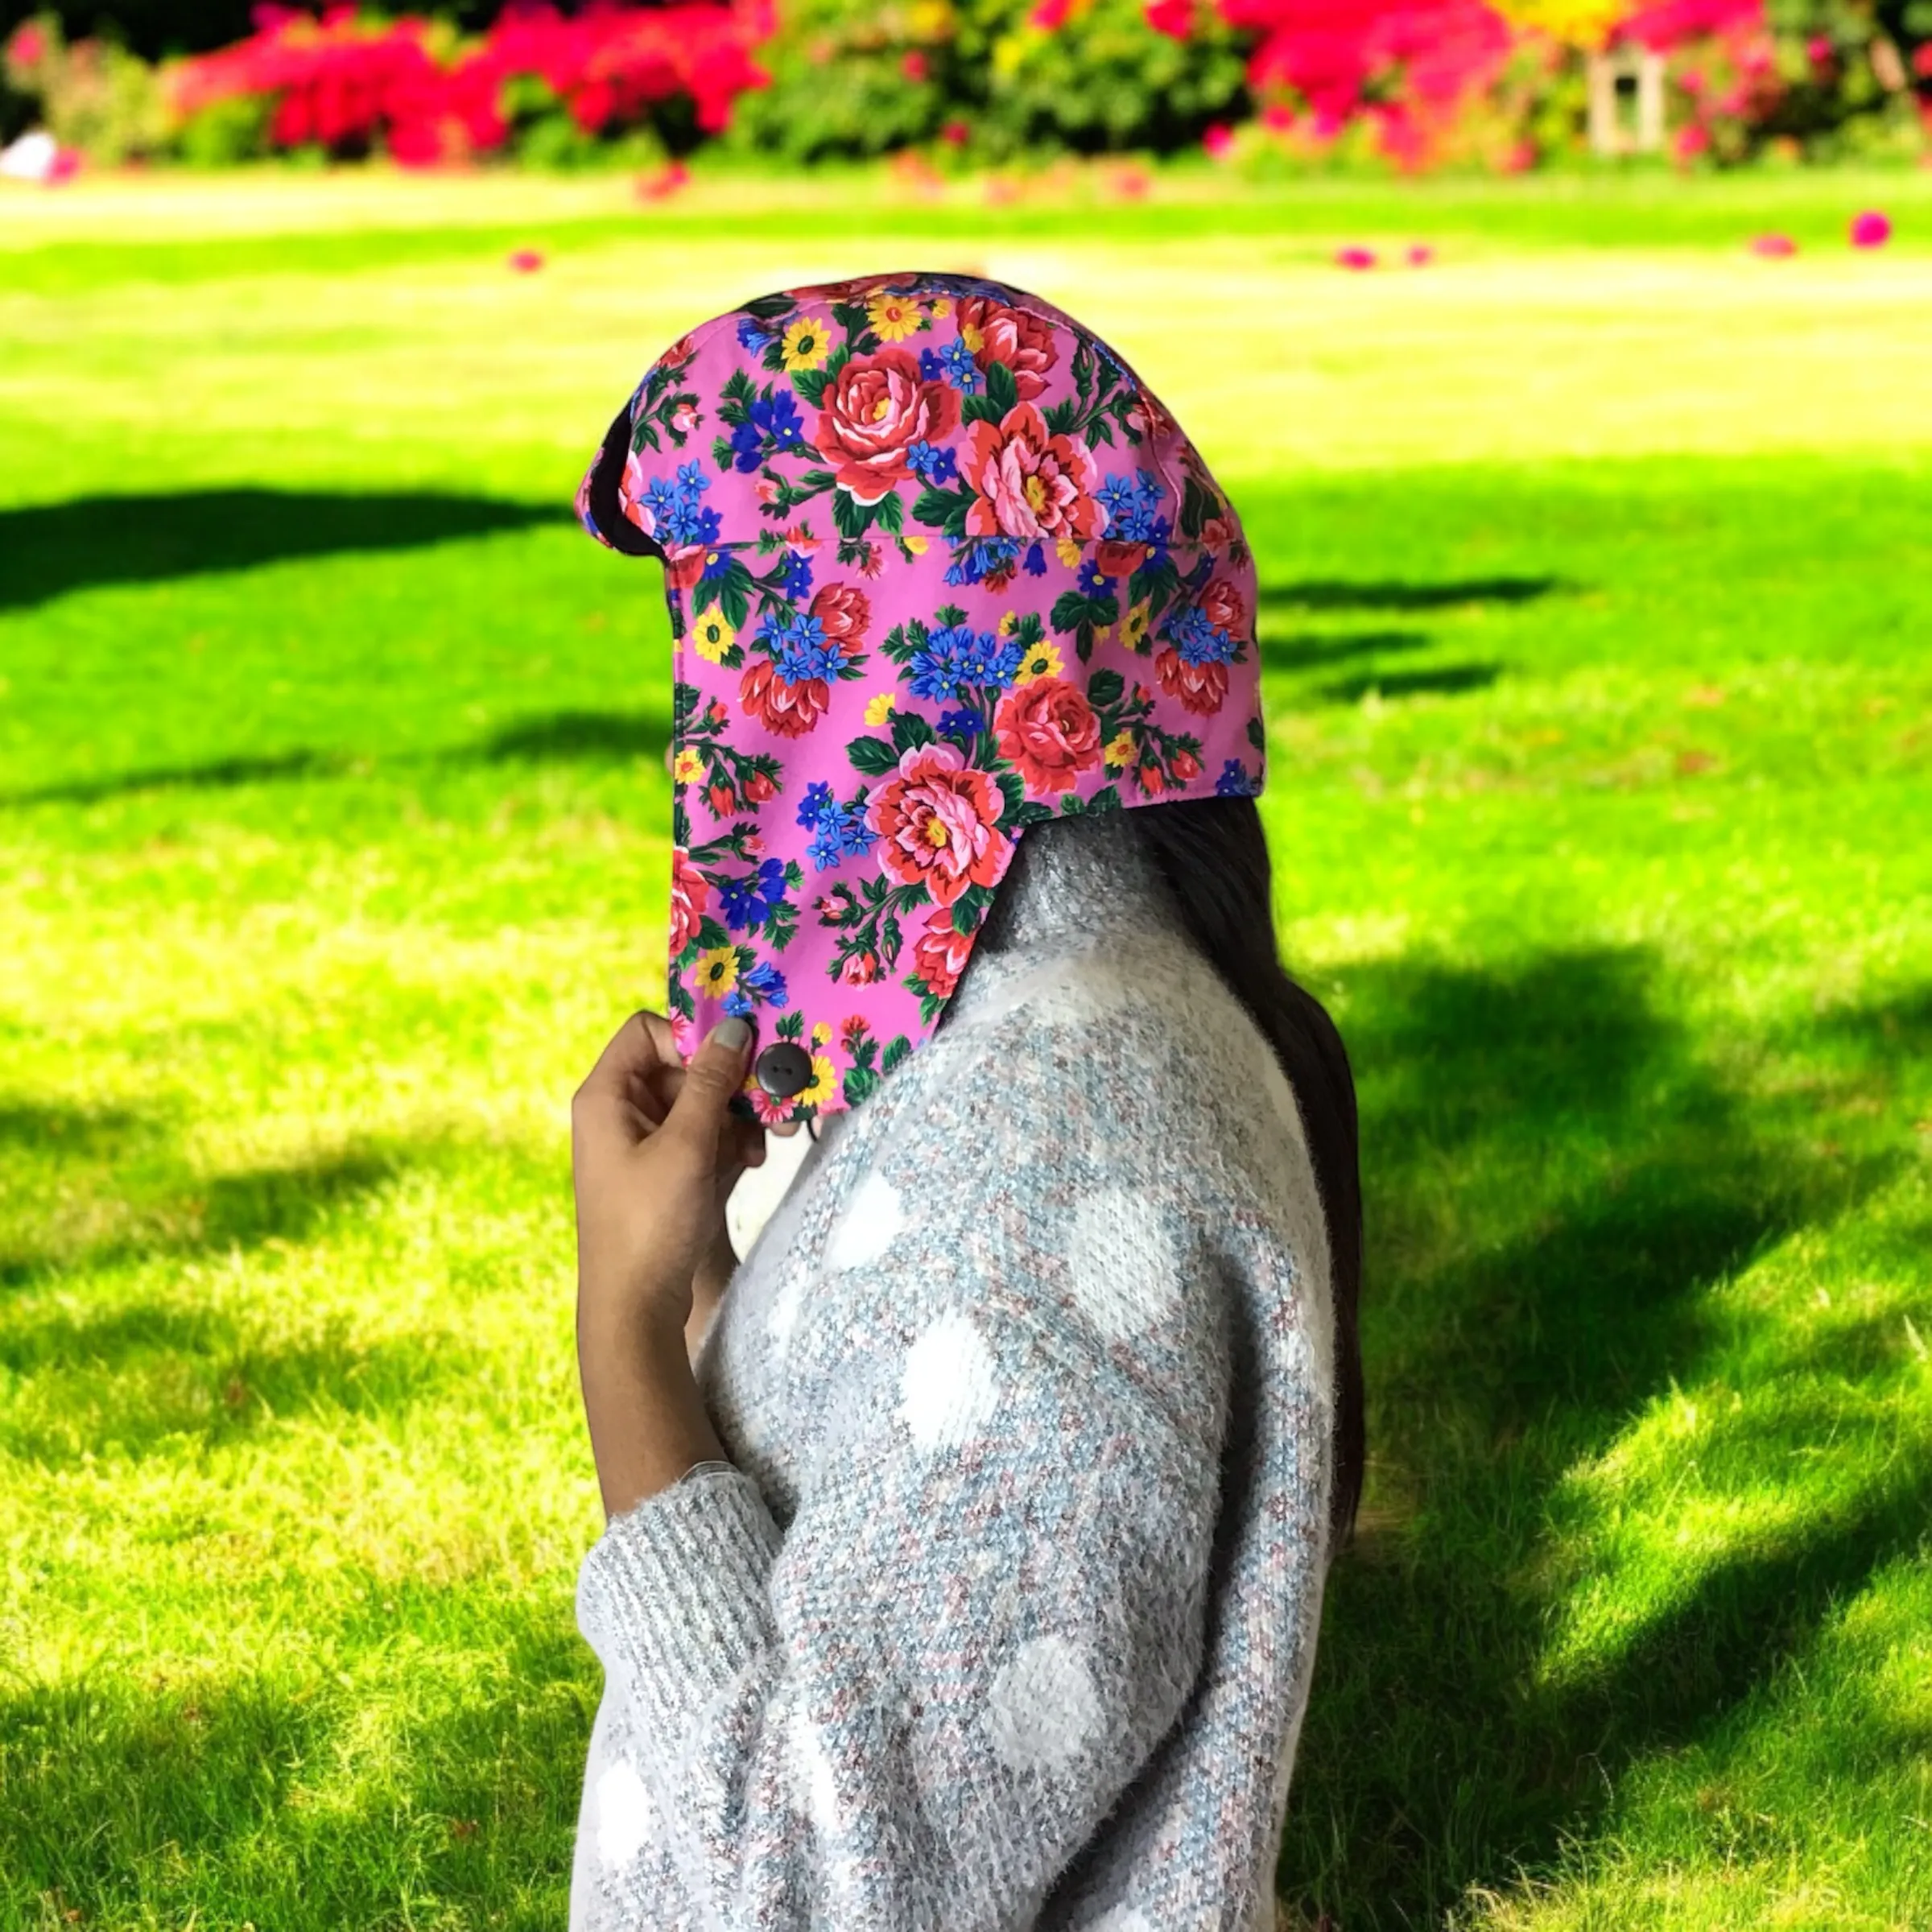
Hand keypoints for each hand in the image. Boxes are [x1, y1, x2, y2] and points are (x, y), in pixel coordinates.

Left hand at [570, 1010, 764, 1346]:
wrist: (636, 1308)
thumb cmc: (649, 1223)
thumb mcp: (686, 1145)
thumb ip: (710, 1082)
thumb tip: (733, 1026)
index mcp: (607, 1095)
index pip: (649, 1032)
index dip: (692, 1040)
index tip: (733, 1063)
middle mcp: (622, 1112)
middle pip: (683, 1068)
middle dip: (728, 1087)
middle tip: (769, 1104)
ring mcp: (645, 1144)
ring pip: (701, 1104)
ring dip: (737, 1118)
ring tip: (765, 1142)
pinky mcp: (668, 1172)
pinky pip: (705, 1137)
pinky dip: (730, 1144)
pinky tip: (751, 1162)